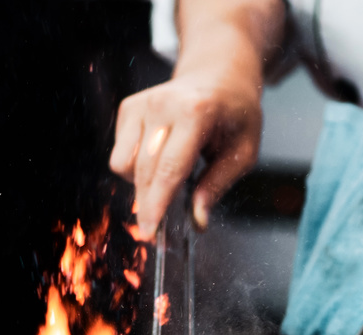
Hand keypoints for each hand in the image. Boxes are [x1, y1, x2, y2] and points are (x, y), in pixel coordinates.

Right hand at [108, 68, 262, 240]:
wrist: (218, 73)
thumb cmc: (235, 113)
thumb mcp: (243, 151)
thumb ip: (217, 186)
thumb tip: (198, 220)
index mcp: (195, 112)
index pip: (169, 168)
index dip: (157, 205)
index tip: (150, 232)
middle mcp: (163, 104)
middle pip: (144, 171)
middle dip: (149, 204)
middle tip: (158, 225)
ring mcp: (142, 104)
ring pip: (125, 166)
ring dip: (143, 183)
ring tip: (171, 174)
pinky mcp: (128, 108)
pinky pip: (120, 156)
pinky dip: (136, 167)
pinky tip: (159, 157)